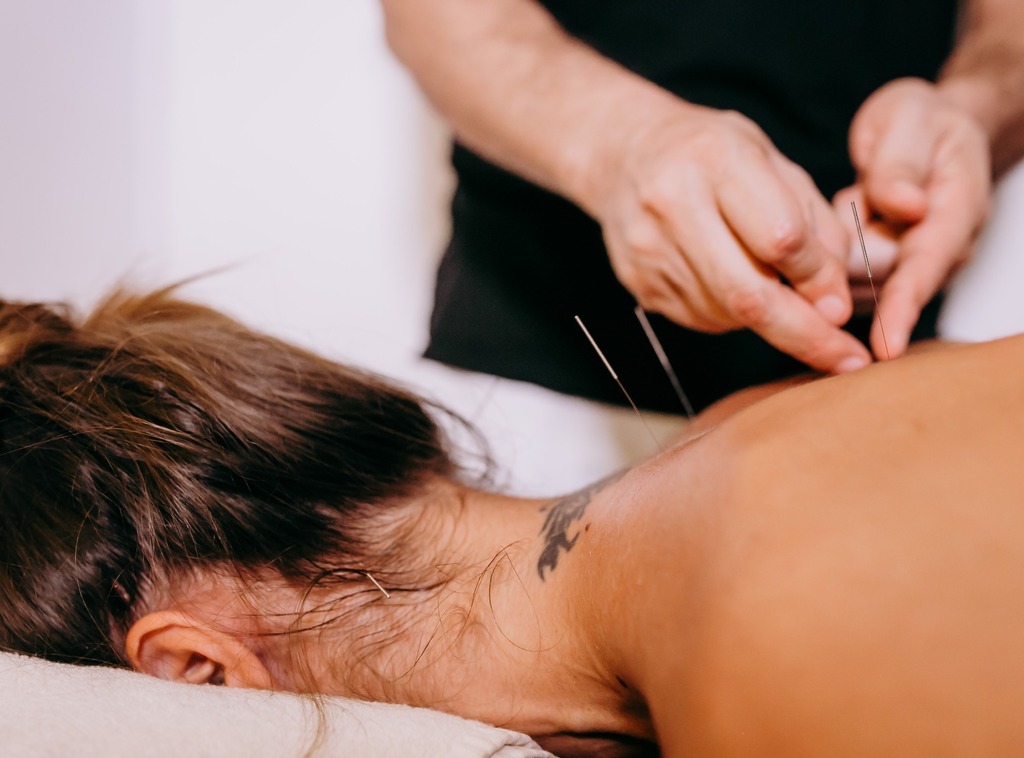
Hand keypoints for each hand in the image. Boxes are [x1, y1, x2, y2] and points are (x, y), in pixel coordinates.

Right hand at [590, 102, 870, 373]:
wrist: (625, 155)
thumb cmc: (712, 155)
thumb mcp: (773, 162)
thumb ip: (814, 224)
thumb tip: (834, 300)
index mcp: (716, 159)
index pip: (781, 238)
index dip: (819, 278)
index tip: (842, 306)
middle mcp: (673, 204)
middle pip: (749, 293)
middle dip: (804, 333)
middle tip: (845, 359)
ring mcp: (650, 249)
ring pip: (728, 313)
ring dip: (769, 319)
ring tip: (777, 291)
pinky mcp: (639, 282)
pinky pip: (703, 318)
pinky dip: (734, 314)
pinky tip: (733, 282)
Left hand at [837, 78, 990, 358]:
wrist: (923, 130)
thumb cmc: (919, 123)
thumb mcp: (909, 119)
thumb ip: (901, 163)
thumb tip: (904, 205)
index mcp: (957, 210)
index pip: (927, 267)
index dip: (904, 307)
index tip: (885, 346)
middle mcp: (939, 249)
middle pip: (885, 285)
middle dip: (852, 265)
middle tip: (851, 201)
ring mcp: (910, 264)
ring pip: (857, 284)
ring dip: (839, 255)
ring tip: (854, 199)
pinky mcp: (882, 271)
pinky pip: (842, 278)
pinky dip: (829, 257)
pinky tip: (842, 219)